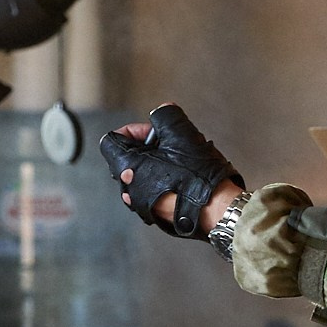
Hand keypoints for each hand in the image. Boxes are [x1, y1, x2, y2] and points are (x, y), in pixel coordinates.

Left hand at [108, 120, 242, 230]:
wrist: (215, 207)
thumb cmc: (196, 175)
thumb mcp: (181, 133)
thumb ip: (166, 116)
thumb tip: (162, 112)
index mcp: (127, 167)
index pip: (111, 140)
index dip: (135, 130)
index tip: (155, 132)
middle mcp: (128, 189)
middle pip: (127, 158)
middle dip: (147, 148)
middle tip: (169, 147)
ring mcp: (140, 204)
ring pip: (141, 176)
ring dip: (156, 166)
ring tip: (179, 165)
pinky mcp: (154, 215)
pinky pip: (152, 192)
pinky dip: (163, 184)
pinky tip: (182, 181)